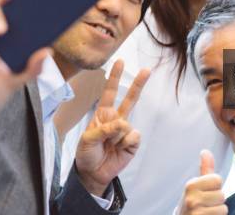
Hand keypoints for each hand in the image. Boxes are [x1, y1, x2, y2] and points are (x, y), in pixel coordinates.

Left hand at [75, 60, 149, 195]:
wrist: (93, 173)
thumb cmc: (87, 154)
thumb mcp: (87, 139)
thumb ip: (103, 129)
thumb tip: (123, 124)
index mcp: (103, 114)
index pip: (109, 92)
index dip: (114, 77)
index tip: (119, 61)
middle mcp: (117, 119)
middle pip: (130, 99)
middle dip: (138, 84)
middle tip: (147, 70)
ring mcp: (126, 131)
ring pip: (126, 125)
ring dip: (115, 137)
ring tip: (108, 146)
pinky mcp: (133, 143)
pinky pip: (133, 137)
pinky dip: (125, 144)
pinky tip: (119, 150)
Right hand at [176, 150, 226, 214]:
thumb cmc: (192, 203)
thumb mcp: (195, 185)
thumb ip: (204, 169)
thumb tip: (206, 151)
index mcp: (191, 185)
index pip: (217, 179)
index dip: (215, 187)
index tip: (205, 192)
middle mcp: (192, 199)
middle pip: (222, 194)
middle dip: (216, 200)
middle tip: (206, 204)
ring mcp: (196, 212)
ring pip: (223, 208)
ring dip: (217, 210)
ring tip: (207, 211)